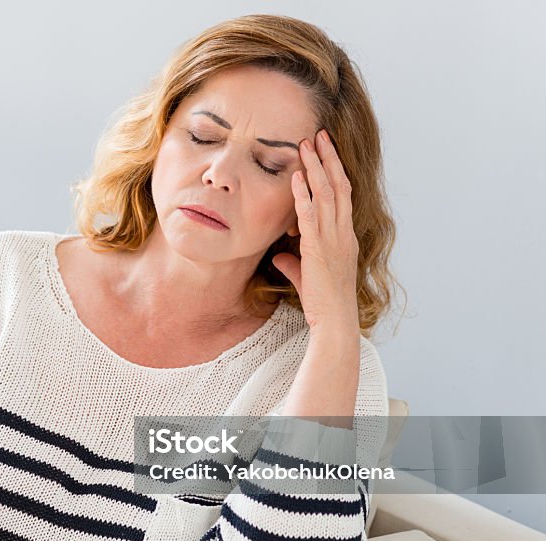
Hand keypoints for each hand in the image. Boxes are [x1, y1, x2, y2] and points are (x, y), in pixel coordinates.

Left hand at [271, 129, 359, 332]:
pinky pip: (311, 215)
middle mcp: (343, 233)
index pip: (342, 195)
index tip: (326, 150)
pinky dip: (304, 194)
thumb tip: (281, 255)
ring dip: (316, 167)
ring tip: (307, 144)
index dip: (335, 171)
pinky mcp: (319, 249)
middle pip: (338, 186)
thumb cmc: (323, 301)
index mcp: (344, 236)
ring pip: (327, 194)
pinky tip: (297, 176)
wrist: (334, 321)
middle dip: (328, 158)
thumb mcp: (306, 277)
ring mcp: (334, 239)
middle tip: (319, 134)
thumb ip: (295, 263)